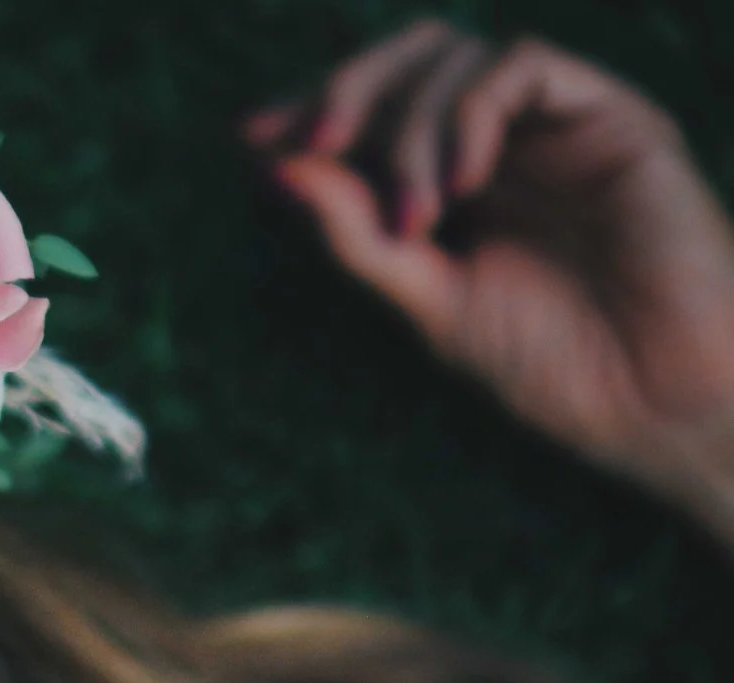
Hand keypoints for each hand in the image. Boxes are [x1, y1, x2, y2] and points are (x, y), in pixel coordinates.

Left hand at [245, 21, 733, 548]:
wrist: (657, 399)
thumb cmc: (557, 364)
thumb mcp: (431, 299)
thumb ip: (358, 236)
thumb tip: (276, 173)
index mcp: (456, 185)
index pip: (374, 113)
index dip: (309, 109)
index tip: (251, 139)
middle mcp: (505, 143)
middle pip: (409, 61)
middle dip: (346, 89)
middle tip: (312, 141)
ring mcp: (557, 126)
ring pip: (457, 57)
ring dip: (409, 125)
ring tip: (417, 214)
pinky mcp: (611, 117)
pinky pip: (524, 66)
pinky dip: (472, 112)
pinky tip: (463, 182)